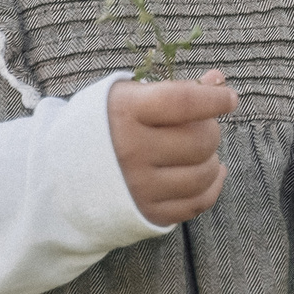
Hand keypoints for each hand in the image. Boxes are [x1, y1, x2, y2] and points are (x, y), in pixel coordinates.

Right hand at [108, 70, 235, 226]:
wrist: (63, 173)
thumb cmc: (104, 125)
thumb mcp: (130, 96)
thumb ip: (175, 89)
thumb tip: (218, 80)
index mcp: (125, 113)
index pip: (183, 102)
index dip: (214, 99)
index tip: (230, 98)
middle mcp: (132, 152)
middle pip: (199, 139)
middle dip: (211, 128)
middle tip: (203, 125)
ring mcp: (140, 187)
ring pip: (203, 173)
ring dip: (212, 159)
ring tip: (200, 150)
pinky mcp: (148, 213)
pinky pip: (198, 202)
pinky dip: (212, 185)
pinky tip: (211, 172)